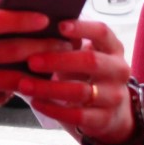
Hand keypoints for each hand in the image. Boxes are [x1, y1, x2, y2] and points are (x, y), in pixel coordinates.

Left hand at [14, 19, 133, 142]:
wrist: (111, 112)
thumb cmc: (85, 74)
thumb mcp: (82, 55)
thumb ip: (65, 42)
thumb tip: (31, 25)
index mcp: (112, 48)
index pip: (102, 32)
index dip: (82, 27)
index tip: (58, 25)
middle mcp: (118, 70)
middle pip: (91, 61)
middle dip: (58, 60)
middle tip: (31, 61)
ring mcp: (114, 96)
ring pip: (81, 91)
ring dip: (49, 88)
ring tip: (24, 84)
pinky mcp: (106, 119)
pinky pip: (78, 115)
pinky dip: (54, 109)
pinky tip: (35, 102)